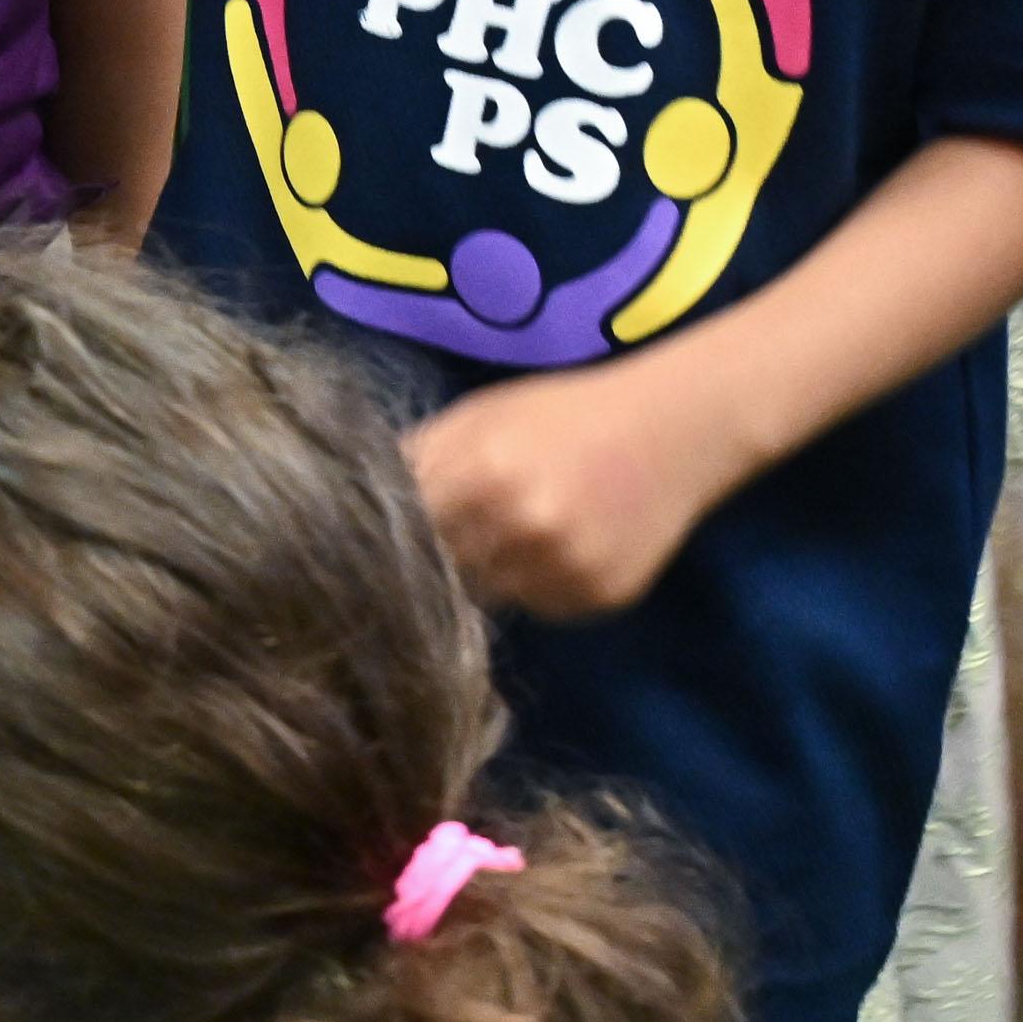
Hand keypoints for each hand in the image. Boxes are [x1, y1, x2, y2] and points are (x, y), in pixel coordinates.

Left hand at [401, 358, 760, 618]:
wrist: (675, 428)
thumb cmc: (563, 413)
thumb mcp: (481, 416)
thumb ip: (419, 456)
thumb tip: (347, 495)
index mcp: (483, 472)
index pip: (406, 533)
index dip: (389, 538)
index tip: (377, 540)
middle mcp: (523, 526)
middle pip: (443, 573)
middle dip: (437, 560)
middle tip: (454, 536)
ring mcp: (564, 569)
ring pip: (488, 598)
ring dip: (487, 575)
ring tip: (513, 533)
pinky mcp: (598, 598)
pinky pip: (539, 608)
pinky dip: (536, 587)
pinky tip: (557, 547)